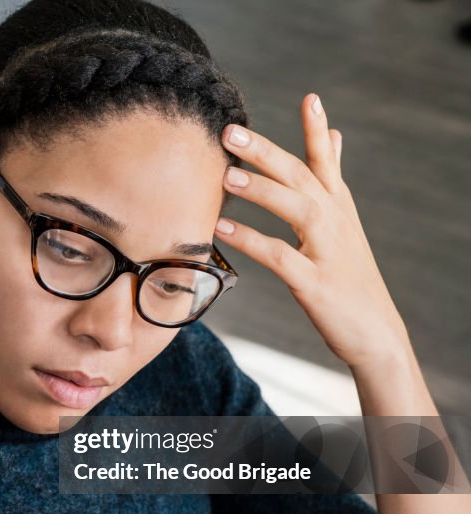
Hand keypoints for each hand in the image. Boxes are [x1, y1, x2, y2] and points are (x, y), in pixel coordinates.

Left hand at [214, 93, 410, 370]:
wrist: (374, 332)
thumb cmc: (349, 275)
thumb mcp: (343, 222)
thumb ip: (331, 178)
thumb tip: (334, 136)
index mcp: (339, 207)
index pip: (326, 160)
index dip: (317, 129)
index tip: (310, 97)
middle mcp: (336, 222)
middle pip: (302, 177)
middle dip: (266, 151)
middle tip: (230, 130)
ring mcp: (327, 251)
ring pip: (296, 209)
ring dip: (262, 190)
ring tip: (226, 175)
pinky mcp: (315, 283)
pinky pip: (279, 256)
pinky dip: (252, 240)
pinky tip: (222, 229)